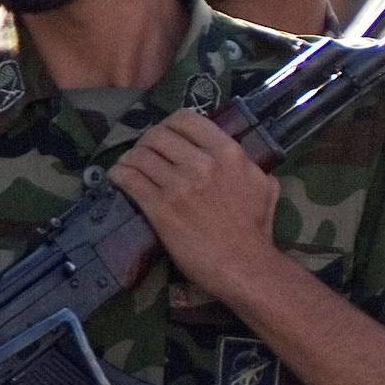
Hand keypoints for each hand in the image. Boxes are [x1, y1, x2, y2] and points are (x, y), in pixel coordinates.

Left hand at [109, 111, 282, 306]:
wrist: (245, 265)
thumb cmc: (256, 229)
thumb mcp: (265, 186)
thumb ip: (249, 165)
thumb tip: (238, 158)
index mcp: (228, 153)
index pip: (186, 119)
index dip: (170, 124)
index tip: (166, 135)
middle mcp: (201, 163)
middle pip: (157, 135)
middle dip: (147, 142)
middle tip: (146, 153)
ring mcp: (178, 185)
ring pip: (139, 155)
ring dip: (130, 158)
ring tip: (130, 165)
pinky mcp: (160, 208)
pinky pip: (129, 179)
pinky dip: (119, 174)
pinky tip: (119, 176)